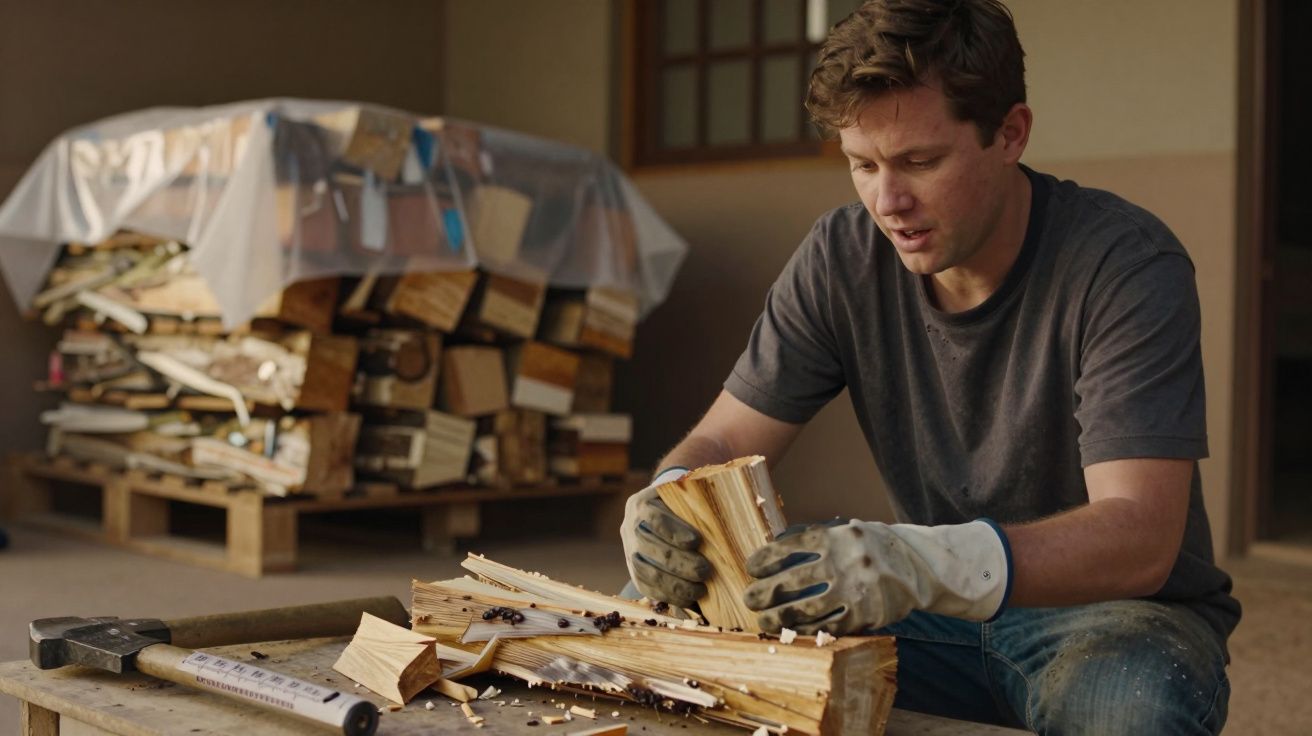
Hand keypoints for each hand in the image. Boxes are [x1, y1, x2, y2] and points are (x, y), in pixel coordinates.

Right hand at [620, 468, 711, 606]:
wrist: (668, 520)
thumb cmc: (689, 507)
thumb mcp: (691, 498)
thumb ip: (702, 505)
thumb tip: (724, 515)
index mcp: (643, 503)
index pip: (654, 517)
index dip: (673, 530)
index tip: (696, 541)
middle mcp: (630, 525)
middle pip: (649, 546)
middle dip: (678, 561)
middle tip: (705, 570)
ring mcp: (629, 550)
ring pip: (645, 570)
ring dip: (674, 584)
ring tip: (701, 590)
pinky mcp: (633, 571)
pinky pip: (645, 587)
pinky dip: (667, 596)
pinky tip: (688, 600)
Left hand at [743, 519, 1011, 635]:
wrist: (918, 565)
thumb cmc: (872, 546)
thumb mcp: (847, 531)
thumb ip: (814, 540)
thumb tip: (773, 549)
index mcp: (837, 537)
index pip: (790, 547)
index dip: (765, 559)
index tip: (751, 567)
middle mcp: (845, 562)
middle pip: (792, 581)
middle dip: (764, 592)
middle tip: (749, 598)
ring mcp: (856, 590)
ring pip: (807, 609)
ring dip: (779, 617)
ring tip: (762, 620)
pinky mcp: (865, 615)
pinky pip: (829, 626)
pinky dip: (806, 629)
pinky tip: (791, 631)